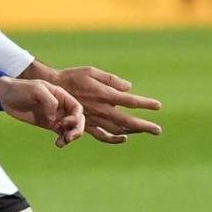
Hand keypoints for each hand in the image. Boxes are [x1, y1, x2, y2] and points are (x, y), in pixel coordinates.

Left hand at [0, 77, 84, 147]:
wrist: (5, 95)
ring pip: (70, 128)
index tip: (64, 122)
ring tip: (62, 142)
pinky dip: (62, 139)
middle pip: (77, 120)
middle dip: (77, 130)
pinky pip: (60, 133)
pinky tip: (58, 144)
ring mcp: (55, 116)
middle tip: (69, 137)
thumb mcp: (36, 89)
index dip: (75, 117)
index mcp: (61, 96)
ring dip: (71, 136)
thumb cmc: (21, 88)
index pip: (77, 108)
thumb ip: (49, 101)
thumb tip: (55, 119)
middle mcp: (61, 106)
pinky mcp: (48, 124)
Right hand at [22, 62, 161, 144]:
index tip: (158, 106)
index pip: (130, 101)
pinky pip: (102, 136)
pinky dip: (114, 139)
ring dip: (133, 132)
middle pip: (128, 121)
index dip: (145, 104)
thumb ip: (111, 80)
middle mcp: (101, 109)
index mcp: (105, 95)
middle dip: (144, 126)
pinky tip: (124, 138)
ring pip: (117, 130)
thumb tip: (129, 88)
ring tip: (144, 131)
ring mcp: (94, 119)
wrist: (53, 88)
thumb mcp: (92, 72)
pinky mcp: (86, 125)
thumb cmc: (73, 76)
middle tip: (157, 131)